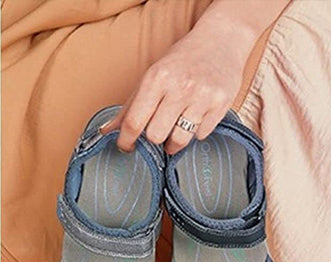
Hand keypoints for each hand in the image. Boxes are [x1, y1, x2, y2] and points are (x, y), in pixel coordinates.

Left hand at [103, 23, 251, 153]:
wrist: (220, 41)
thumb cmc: (183, 59)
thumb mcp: (154, 74)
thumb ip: (131, 104)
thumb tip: (107, 131)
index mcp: (157, 77)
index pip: (135, 120)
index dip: (127, 140)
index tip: (126, 148)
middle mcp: (179, 87)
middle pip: (157, 134)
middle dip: (155, 139)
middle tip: (158, 134)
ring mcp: (202, 97)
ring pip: (180, 139)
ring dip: (175, 143)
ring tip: (175, 136)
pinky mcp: (220, 106)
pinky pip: (201, 135)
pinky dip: (196, 133)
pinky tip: (196, 120)